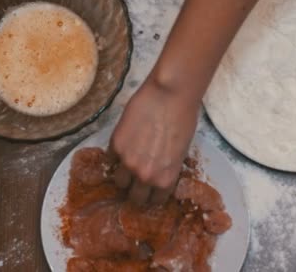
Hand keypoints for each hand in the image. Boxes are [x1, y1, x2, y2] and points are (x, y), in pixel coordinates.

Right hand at [109, 77, 199, 204]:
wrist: (171, 95)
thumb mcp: (181, 152)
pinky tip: (124, 143)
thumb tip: (157, 172)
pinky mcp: (116, 145)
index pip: (154, 200)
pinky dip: (115, 155)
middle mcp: (145, 176)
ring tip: (129, 160)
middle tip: (137, 176)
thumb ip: (166, 168)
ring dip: (123, 173)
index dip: (152, 193)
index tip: (150, 186)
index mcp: (165, 180)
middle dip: (136, 189)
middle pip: (134, 197)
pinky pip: (111, 159)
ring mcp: (128, 161)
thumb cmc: (184, 119)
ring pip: (119, 181)